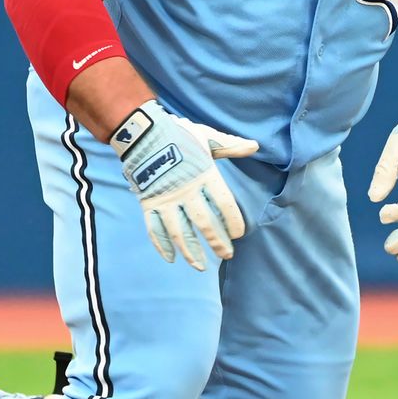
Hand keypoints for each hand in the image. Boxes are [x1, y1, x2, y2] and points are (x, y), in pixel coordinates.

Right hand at [109, 100, 258, 269]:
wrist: (142, 132)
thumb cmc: (178, 134)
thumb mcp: (206, 137)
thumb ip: (229, 146)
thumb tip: (254, 146)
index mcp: (204, 175)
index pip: (224, 204)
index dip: (233, 221)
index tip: (239, 234)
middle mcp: (186, 191)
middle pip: (205, 223)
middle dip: (217, 242)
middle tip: (227, 255)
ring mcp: (166, 200)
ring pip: (180, 232)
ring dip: (191, 252)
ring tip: (201, 266)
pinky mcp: (148, 204)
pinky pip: (154, 229)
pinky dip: (161, 245)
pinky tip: (171, 259)